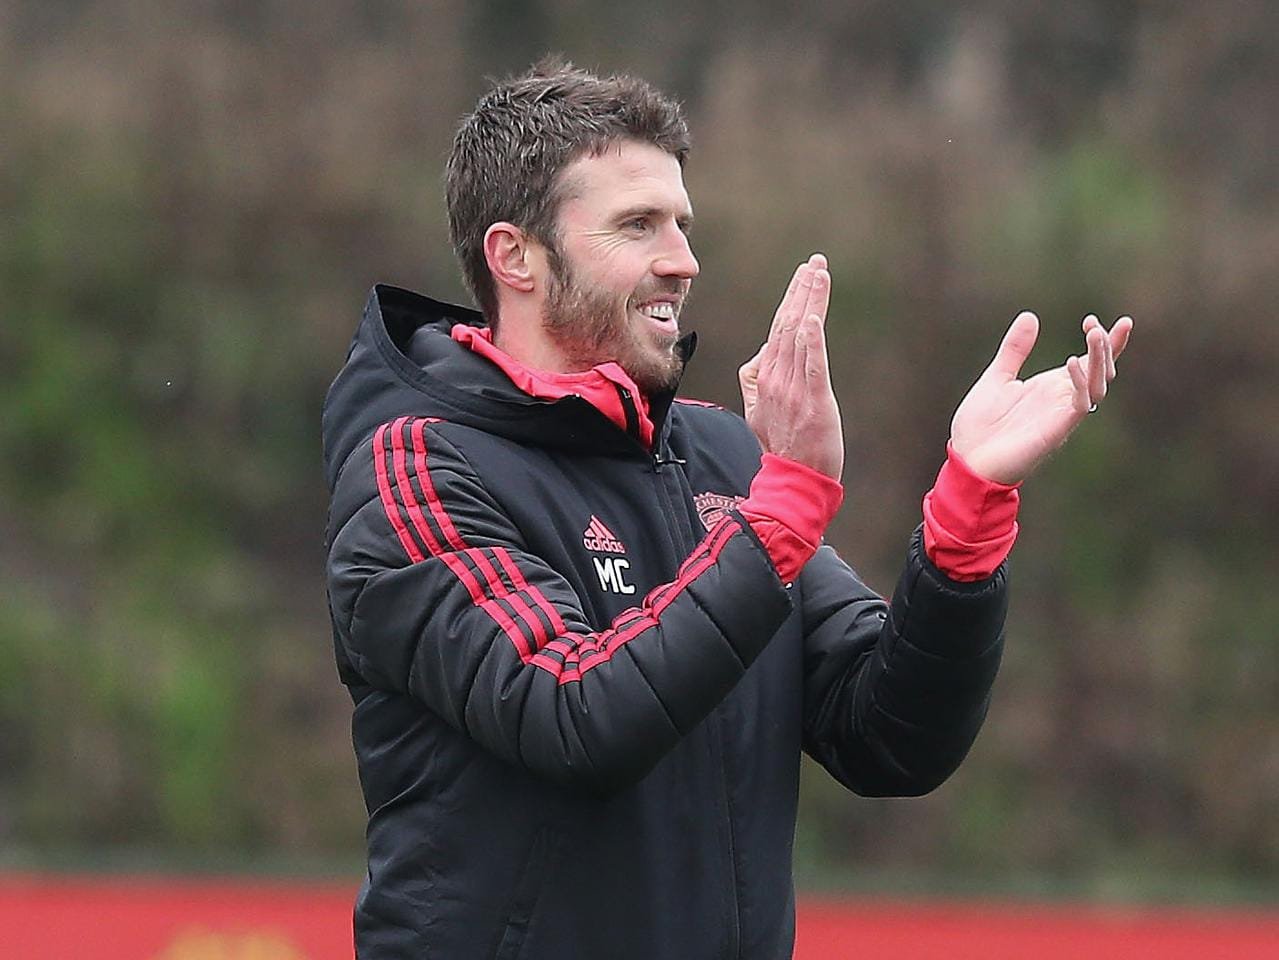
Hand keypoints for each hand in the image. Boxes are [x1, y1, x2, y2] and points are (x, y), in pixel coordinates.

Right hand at [738, 254, 844, 479]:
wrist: (792, 479)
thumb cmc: (781, 446)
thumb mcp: (756, 411)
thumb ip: (754, 380)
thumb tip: (758, 355)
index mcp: (764, 377)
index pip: (777, 329)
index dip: (791, 299)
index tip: (804, 275)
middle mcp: (776, 378)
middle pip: (787, 324)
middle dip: (801, 290)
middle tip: (814, 262)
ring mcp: (793, 389)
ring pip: (800, 336)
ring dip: (810, 302)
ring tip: (818, 274)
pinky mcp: (813, 401)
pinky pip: (811, 365)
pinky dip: (812, 340)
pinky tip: (814, 317)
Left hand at [950, 311, 1133, 483]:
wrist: (967, 461)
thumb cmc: (980, 426)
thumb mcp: (997, 378)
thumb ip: (1014, 350)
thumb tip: (1030, 316)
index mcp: (1051, 388)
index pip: (1089, 362)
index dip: (1103, 342)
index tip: (1096, 319)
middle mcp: (1062, 400)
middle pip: (1102, 371)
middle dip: (1106, 347)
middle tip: (1095, 325)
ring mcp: (1062, 415)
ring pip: (1100, 385)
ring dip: (1101, 360)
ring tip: (1094, 333)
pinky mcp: (1057, 429)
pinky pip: (1081, 404)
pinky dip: (1082, 383)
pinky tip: (1072, 362)